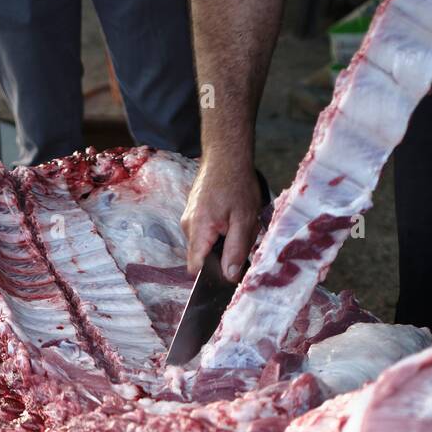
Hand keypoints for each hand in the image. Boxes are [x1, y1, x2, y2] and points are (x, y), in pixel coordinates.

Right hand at [182, 151, 262, 281]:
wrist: (225, 154)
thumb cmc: (236, 184)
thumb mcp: (243, 221)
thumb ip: (235, 251)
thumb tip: (229, 277)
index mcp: (199, 231)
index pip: (196, 269)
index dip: (212, 275)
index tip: (229, 272)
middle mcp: (188, 227)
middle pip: (202, 258)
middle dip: (222, 256)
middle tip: (242, 237)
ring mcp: (189, 220)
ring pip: (205, 246)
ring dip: (223, 243)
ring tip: (238, 224)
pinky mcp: (193, 214)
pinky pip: (206, 234)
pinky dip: (220, 232)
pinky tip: (232, 218)